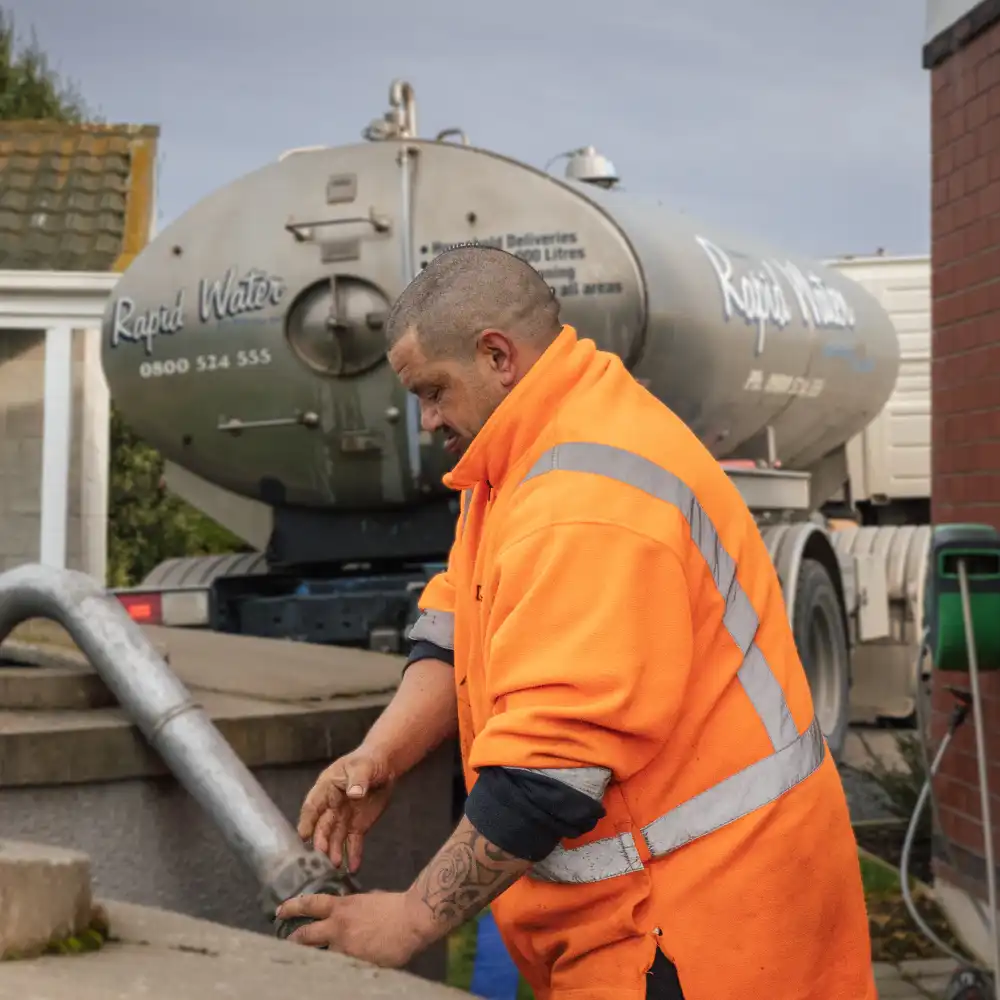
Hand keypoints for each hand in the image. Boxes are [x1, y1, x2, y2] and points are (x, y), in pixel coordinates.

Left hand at [275, 890, 431, 968]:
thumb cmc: (393, 906)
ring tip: (309, 965)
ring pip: (321, 957)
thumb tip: (347, 912)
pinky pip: (341, 969)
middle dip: (293, 940)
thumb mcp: (368, 900)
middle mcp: (337, 927)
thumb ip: (353, 907)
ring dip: (316, 959)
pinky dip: (338, 970)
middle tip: (286, 943)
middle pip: (305, 936)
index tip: (280, 911)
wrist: (410, 920)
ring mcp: (345, 948)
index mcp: (342, 907)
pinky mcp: (355, 964)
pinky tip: (338, 974)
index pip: (309, 904)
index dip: (292, 907)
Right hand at [297, 747, 394, 871]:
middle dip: (322, 839)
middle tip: (323, 853)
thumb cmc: (368, 761)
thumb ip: (358, 780)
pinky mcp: (357, 825)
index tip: (303, 836)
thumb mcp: (363, 766)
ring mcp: (344, 817)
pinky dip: (353, 855)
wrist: (385, 766)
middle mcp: (331, 806)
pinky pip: (354, 842)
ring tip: (336, 864)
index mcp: (327, 788)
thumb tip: (354, 793)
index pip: (313, 805)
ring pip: (336, 837)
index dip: (307, 820)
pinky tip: (352, 867)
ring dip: (335, 851)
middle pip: (323, 825)